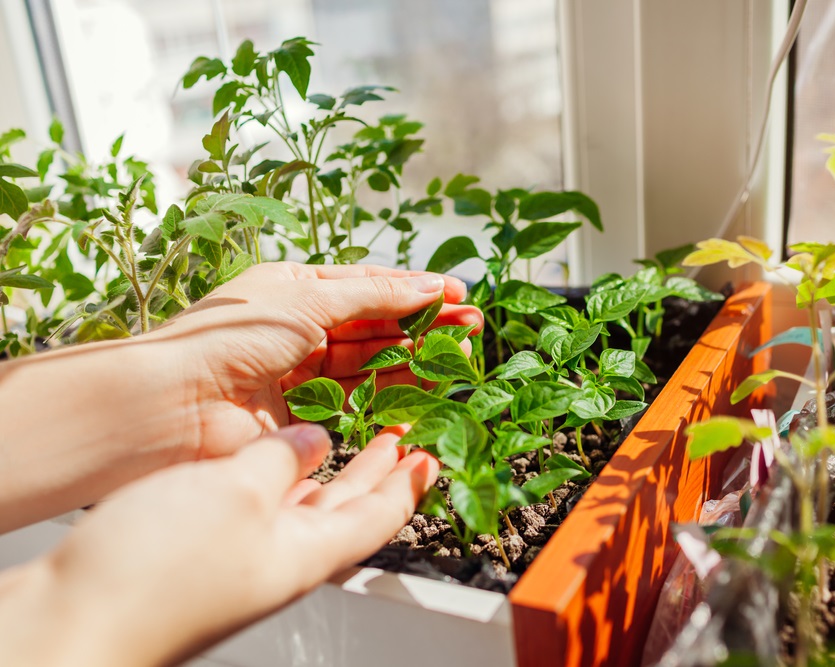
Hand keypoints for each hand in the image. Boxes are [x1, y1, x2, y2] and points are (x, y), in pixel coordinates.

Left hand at [0, 261, 478, 530]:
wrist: (176, 403)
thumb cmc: (232, 336)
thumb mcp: (308, 300)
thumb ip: (373, 295)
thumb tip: (429, 285)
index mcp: (295, 289)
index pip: (367, 285)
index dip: (413, 290)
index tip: (459, 295)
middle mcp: (300, 329)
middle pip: (375, 325)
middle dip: (424, 324)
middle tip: (472, 328)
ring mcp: (302, 374)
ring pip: (371, 364)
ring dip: (415, 357)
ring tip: (460, 354)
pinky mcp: (303, 417)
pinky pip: (357, 401)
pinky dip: (391, 394)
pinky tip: (424, 389)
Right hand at [0, 424, 439, 666]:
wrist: (73, 623)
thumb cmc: (158, 570)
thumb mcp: (236, 492)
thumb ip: (282, 461)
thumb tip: (315, 440)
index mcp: (307, 552)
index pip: (381, 515)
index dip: (411, 483)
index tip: (433, 454)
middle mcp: (282, 559)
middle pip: (349, 512)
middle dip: (379, 473)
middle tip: (403, 438)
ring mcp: (243, 559)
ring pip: (305, 508)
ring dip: (331, 471)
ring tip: (348, 437)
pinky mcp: (205, 555)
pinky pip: (261, 509)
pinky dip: (279, 478)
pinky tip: (272, 462)